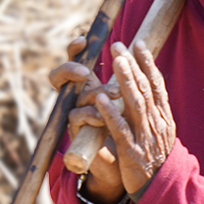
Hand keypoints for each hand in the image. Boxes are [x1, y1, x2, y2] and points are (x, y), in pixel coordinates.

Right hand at [49, 36, 124, 203]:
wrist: (123, 164)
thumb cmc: (128, 128)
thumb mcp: (131, 100)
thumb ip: (132, 78)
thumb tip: (141, 49)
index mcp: (92, 84)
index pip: (77, 60)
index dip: (75, 49)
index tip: (83, 39)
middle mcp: (79, 96)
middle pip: (62, 75)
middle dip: (72, 70)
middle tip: (86, 73)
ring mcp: (76, 113)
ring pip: (78, 96)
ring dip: (94, 95)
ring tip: (110, 96)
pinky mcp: (77, 132)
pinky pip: (79, 119)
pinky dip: (92, 116)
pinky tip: (100, 118)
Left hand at [95, 40, 175, 194]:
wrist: (163, 193)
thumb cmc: (158, 162)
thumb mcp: (162, 134)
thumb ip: (155, 114)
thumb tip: (149, 90)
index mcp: (164, 118)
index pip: (157, 85)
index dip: (148, 63)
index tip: (138, 44)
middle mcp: (157, 124)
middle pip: (145, 89)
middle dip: (132, 65)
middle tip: (119, 45)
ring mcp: (145, 137)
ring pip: (135, 104)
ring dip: (124, 81)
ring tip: (115, 62)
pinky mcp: (132, 152)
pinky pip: (120, 130)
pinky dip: (111, 113)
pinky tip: (101, 98)